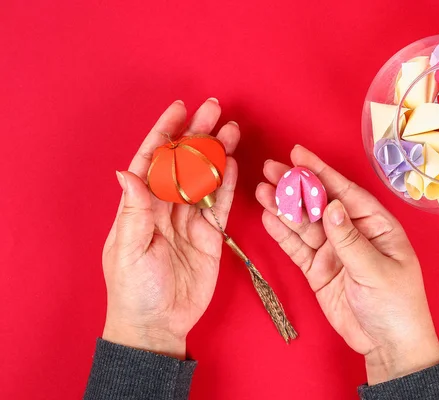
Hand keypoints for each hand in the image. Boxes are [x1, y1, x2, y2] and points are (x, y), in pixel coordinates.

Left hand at [102, 99, 239, 359]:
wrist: (158, 323)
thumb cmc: (133, 288)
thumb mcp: (129, 249)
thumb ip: (134, 210)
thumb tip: (126, 172)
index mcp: (140, 206)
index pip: (152, 161)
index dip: (164, 133)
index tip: (178, 109)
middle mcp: (166, 207)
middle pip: (183, 163)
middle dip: (197, 135)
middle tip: (213, 109)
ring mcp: (190, 220)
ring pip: (205, 178)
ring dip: (216, 154)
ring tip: (230, 129)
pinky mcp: (210, 235)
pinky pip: (221, 204)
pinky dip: (228, 184)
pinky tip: (234, 163)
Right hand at [256, 145, 438, 383]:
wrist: (388, 344)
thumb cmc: (397, 305)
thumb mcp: (377, 270)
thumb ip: (351, 240)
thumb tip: (333, 206)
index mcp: (376, 226)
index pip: (345, 192)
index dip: (321, 172)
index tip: (298, 154)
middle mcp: (352, 233)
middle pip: (320, 204)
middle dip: (296, 186)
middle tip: (270, 168)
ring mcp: (333, 251)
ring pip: (305, 224)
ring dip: (284, 207)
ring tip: (262, 190)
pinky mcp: (319, 270)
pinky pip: (298, 248)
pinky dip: (283, 234)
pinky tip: (268, 217)